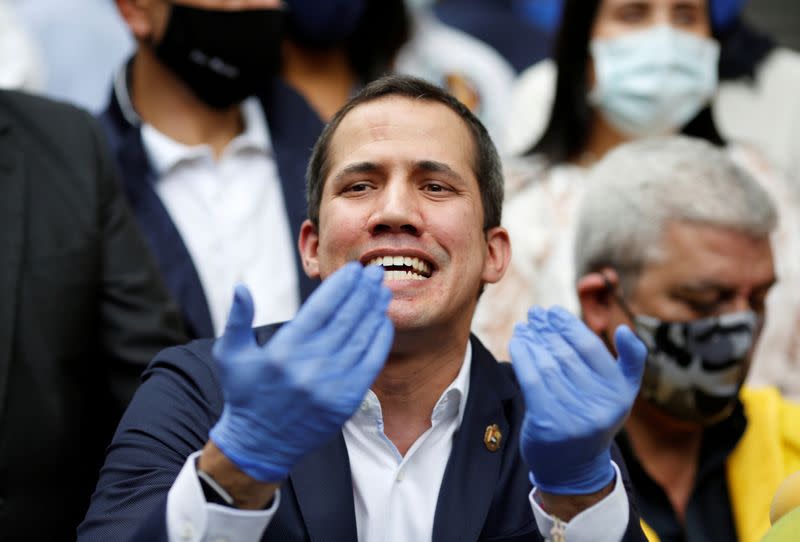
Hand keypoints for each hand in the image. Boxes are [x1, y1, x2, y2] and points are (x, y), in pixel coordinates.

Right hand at [209, 262, 393, 482]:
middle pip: (346, 319)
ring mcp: (330, 386)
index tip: (353, 270)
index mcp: (283, 351)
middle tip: (375, 272)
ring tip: (382, 291)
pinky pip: (370, 364)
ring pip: (361, 338)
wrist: (260, 444)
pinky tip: (382, 322)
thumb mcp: (229, 354)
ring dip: (374, 311)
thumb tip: (240, 286)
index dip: (341, 286)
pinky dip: (379, 341)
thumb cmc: (244, 393)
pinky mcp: (345, 401)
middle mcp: (309, 367)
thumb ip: (237, 319)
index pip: (321, 308)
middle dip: (363, 292)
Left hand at [509, 306, 645, 494]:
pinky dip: (522, 357)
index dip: (569, 325)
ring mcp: (574, 418)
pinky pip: (531, 381)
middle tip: (535, 313)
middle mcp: (601, 406)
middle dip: (547, 330)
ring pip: (547, 366)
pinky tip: (516, 342)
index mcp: (621, 393)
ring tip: (524, 326)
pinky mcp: (549, 424)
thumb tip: (626, 329)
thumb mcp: (620, 394)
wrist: (574, 467)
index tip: (553, 311)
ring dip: (532, 340)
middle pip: (566, 355)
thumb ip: (630, 362)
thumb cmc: (593, 416)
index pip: (591, 348)